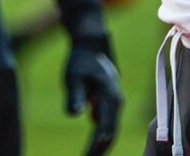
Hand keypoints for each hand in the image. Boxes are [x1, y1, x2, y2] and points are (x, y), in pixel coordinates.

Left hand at [63, 33, 121, 155]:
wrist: (91, 45)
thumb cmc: (80, 60)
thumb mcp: (73, 76)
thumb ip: (74, 94)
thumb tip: (76, 115)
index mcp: (110, 98)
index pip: (104, 130)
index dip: (94, 147)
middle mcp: (116, 102)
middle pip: (110, 134)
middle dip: (99, 151)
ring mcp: (115, 103)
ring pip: (110, 130)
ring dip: (100, 146)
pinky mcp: (109, 103)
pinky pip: (107, 124)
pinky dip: (101, 137)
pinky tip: (92, 148)